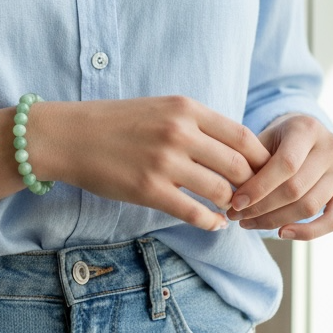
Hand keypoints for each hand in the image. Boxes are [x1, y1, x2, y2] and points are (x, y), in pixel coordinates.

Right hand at [34, 96, 270, 231]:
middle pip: (239, 166)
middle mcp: (179, 133)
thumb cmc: (116, 123)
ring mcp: (164, 163)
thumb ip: (197, 123)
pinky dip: (211, 222)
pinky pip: (194, 212)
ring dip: (232, 206)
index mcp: (185, 109)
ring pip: (220, 191)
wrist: (69, 136)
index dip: (261, 159)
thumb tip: (237, 149)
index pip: (243, 136)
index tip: (263, 172)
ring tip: (232, 211)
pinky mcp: (148, 190)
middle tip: (252, 197)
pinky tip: (214, 224)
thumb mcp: (161, 108)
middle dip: (252, 186)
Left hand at [226, 114, 332, 238]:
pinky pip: (332, 220)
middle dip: (262, 207)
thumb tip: (232, 198)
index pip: (286, 164)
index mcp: (308, 128)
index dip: (259, 187)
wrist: (303, 136)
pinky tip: (281, 233)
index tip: (235, 203)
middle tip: (236, 217)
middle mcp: (332, 147)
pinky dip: (307, 232)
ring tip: (249, 224)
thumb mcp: (261, 140)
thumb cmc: (274, 140)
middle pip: (296, 188)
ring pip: (310, 206)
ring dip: (276, 221)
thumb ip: (250, 163)